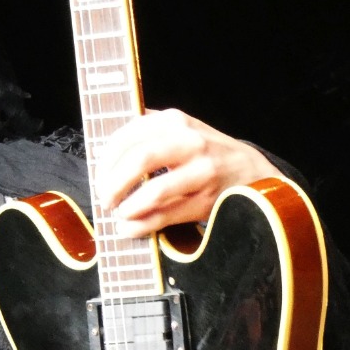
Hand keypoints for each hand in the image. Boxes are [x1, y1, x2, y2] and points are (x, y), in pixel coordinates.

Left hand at [94, 109, 279, 236]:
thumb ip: (147, 134)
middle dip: (112, 183)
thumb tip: (102, 153)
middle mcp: (189, 141)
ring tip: (118, 214)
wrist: (251, 171)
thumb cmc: (206, 153)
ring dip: (127, 206)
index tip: (99, 175)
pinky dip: (141, 225)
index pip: (128, 135)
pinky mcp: (206, 199)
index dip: (106, 159)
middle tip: (104, 198)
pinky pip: (166, 214)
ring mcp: (201, 171)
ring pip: (154, 190)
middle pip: (138, 159)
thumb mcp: (180, 130)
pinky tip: (130, 228)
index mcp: (175, 121)